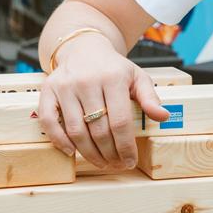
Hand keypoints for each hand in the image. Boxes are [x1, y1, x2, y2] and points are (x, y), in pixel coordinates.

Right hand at [37, 35, 171, 169]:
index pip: (120, 121)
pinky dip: (58, 140)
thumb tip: (163, 117)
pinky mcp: (48, 90)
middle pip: (98, 129)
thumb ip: (149, 98)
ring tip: (100, 162)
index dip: (125, 146)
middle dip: (109, 153)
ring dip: (88, 153)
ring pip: (75, 130)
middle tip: (116, 164)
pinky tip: (71, 151)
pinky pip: (49, 121)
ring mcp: (65, 86)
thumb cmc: (113, 68)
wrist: (84, 48)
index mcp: (113, 78)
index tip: (130, 160)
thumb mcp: (137, 77)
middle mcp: (87, 81)